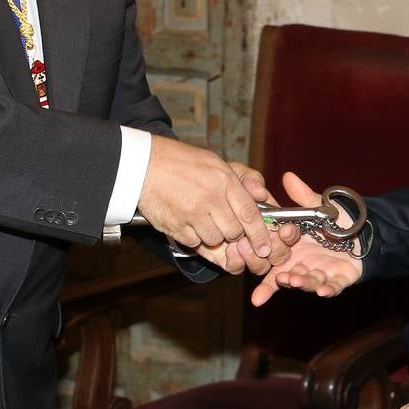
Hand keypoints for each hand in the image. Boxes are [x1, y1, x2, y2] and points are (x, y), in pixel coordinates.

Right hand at [138, 137, 281, 273]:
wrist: (143, 164)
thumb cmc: (181, 162)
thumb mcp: (216, 163)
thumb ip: (241, 180)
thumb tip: (262, 196)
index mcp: (223, 180)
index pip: (249, 213)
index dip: (259, 233)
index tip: (264, 247)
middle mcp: (210, 198)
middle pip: (234, 232)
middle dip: (233, 233)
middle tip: (224, 222)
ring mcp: (192, 214)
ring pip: (215, 240)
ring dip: (213, 236)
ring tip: (202, 218)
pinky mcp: (175, 226)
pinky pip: (194, 243)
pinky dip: (194, 237)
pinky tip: (187, 221)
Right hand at [250, 172, 361, 305]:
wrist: (362, 232)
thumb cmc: (336, 221)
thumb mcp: (318, 207)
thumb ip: (303, 196)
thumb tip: (288, 176)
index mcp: (293, 250)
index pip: (274, 262)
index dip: (263, 268)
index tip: (256, 271)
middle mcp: (304, 265)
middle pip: (288, 276)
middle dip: (282, 280)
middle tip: (278, 278)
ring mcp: (321, 273)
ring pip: (308, 282)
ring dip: (302, 283)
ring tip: (294, 281)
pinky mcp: (340, 279)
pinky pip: (334, 286)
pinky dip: (328, 289)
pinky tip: (323, 292)